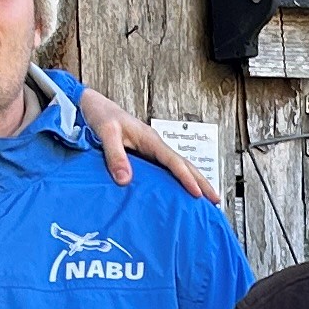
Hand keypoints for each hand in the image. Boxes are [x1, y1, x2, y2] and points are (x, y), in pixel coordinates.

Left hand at [77, 85, 219, 201]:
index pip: (174, 161)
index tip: (197, 194)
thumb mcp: (106, 133)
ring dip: (195, 182)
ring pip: (179, 168)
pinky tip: (181, 193)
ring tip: (206, 199)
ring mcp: (152, 152)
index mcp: (150, 139)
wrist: (93, 107)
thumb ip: (115, 155)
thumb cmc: (100, 116)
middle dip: (202, 182)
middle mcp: (155, 146)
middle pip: (185, 165)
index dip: (186, 178)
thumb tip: (125, 180)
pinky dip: (179, 181)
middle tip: (215, 201)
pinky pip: (167, 171)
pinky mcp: (145, 157)